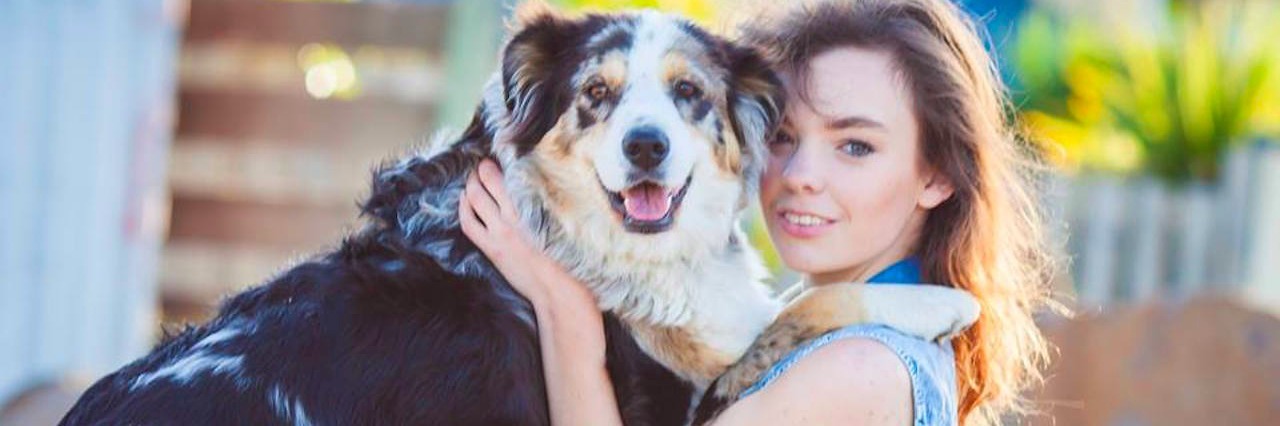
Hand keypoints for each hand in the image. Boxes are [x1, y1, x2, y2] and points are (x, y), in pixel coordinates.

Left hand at [458, 159, 595, 309]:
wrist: (559, 289)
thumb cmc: (570, 257)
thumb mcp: (565, 222)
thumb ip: (550, 203)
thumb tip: (543, 189)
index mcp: (535, 204)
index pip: (511, 172)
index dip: (501, 162)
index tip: (499, 158)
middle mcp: (515, 213)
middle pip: (489, 180)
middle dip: (482, 169)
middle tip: (482, 165)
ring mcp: (500, 230)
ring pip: (475, 197)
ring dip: (470, 185)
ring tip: (472, 179)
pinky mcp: (492, 247)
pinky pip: (468, 222)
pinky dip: (463, 208)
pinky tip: (465, 202)